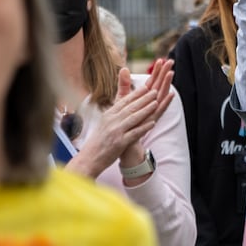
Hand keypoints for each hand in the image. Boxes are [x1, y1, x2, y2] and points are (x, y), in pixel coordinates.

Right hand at [68, 59, 175, 181]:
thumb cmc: (99, 141)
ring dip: (146, 110)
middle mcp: (111, 121)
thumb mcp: (105, 123)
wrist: (90, 158)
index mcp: (108, 115)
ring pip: (133, 118)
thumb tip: (123, 104)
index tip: (146, 87)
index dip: (136, 94)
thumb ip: (115, 113)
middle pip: (130, 107)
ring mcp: (116, 131)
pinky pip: (134, 133)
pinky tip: (153, 123)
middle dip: (144, 98)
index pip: (124, 101)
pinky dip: (144, 127)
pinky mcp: (120, 143)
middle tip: (155, 91)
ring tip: (156, 103)